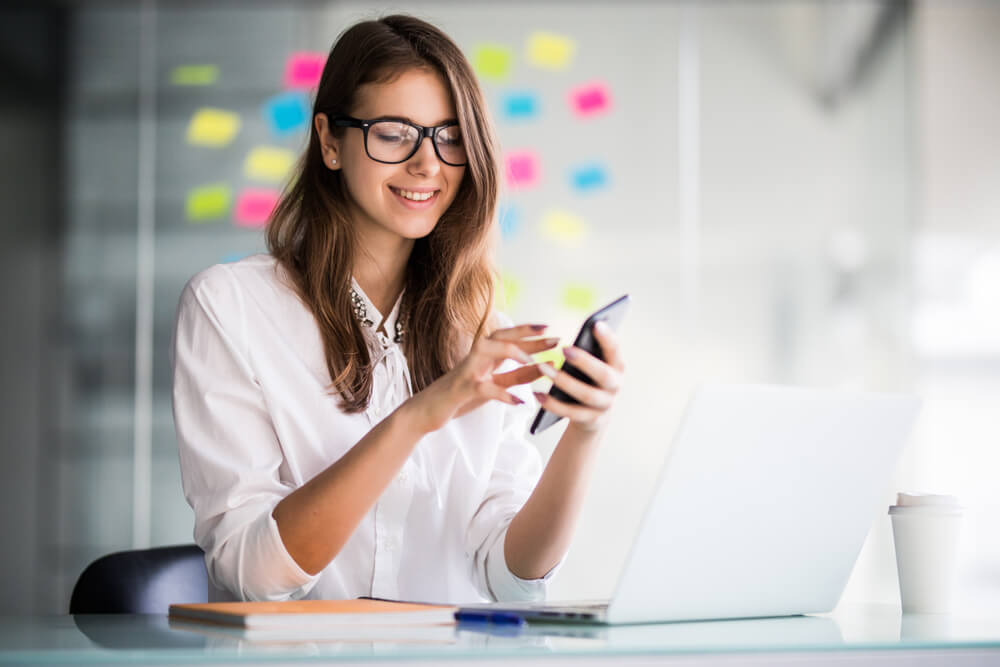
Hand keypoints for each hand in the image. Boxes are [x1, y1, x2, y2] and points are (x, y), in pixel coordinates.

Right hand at [403, 324, 558, 434]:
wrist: (425, 411)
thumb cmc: (459, 397)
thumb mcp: (493, 385)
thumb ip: (516, 377)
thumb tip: (543, 368)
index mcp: (484, 357)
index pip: (508, 337)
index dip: (529, 332)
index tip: (551, 329)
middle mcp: (475, 358)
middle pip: (501, 337)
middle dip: (527, 335)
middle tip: (552, 336)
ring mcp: (466, 372)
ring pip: (488, 351)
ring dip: (511, 353)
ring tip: (531, 361)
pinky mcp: (461, 390)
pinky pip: (484, 388)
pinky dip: (503, 395)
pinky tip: (520, 402)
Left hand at [533, 321, 623, 433]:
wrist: (594, 416)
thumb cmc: (589, 380)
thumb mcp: (592, 365)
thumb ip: (589, 351)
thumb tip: (576, 332)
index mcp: (617, 367)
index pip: (615, 351)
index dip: (608, 338)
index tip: (595, 323)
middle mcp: (615, 386)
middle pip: (603, 375)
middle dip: (585, 361)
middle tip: (564, 348)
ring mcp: (604, 405)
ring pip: (586, 394)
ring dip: (563, 381)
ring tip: (542, 367)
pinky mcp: (591, 420)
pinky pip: (571, 413)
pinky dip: (553, 404)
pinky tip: (537, 394)